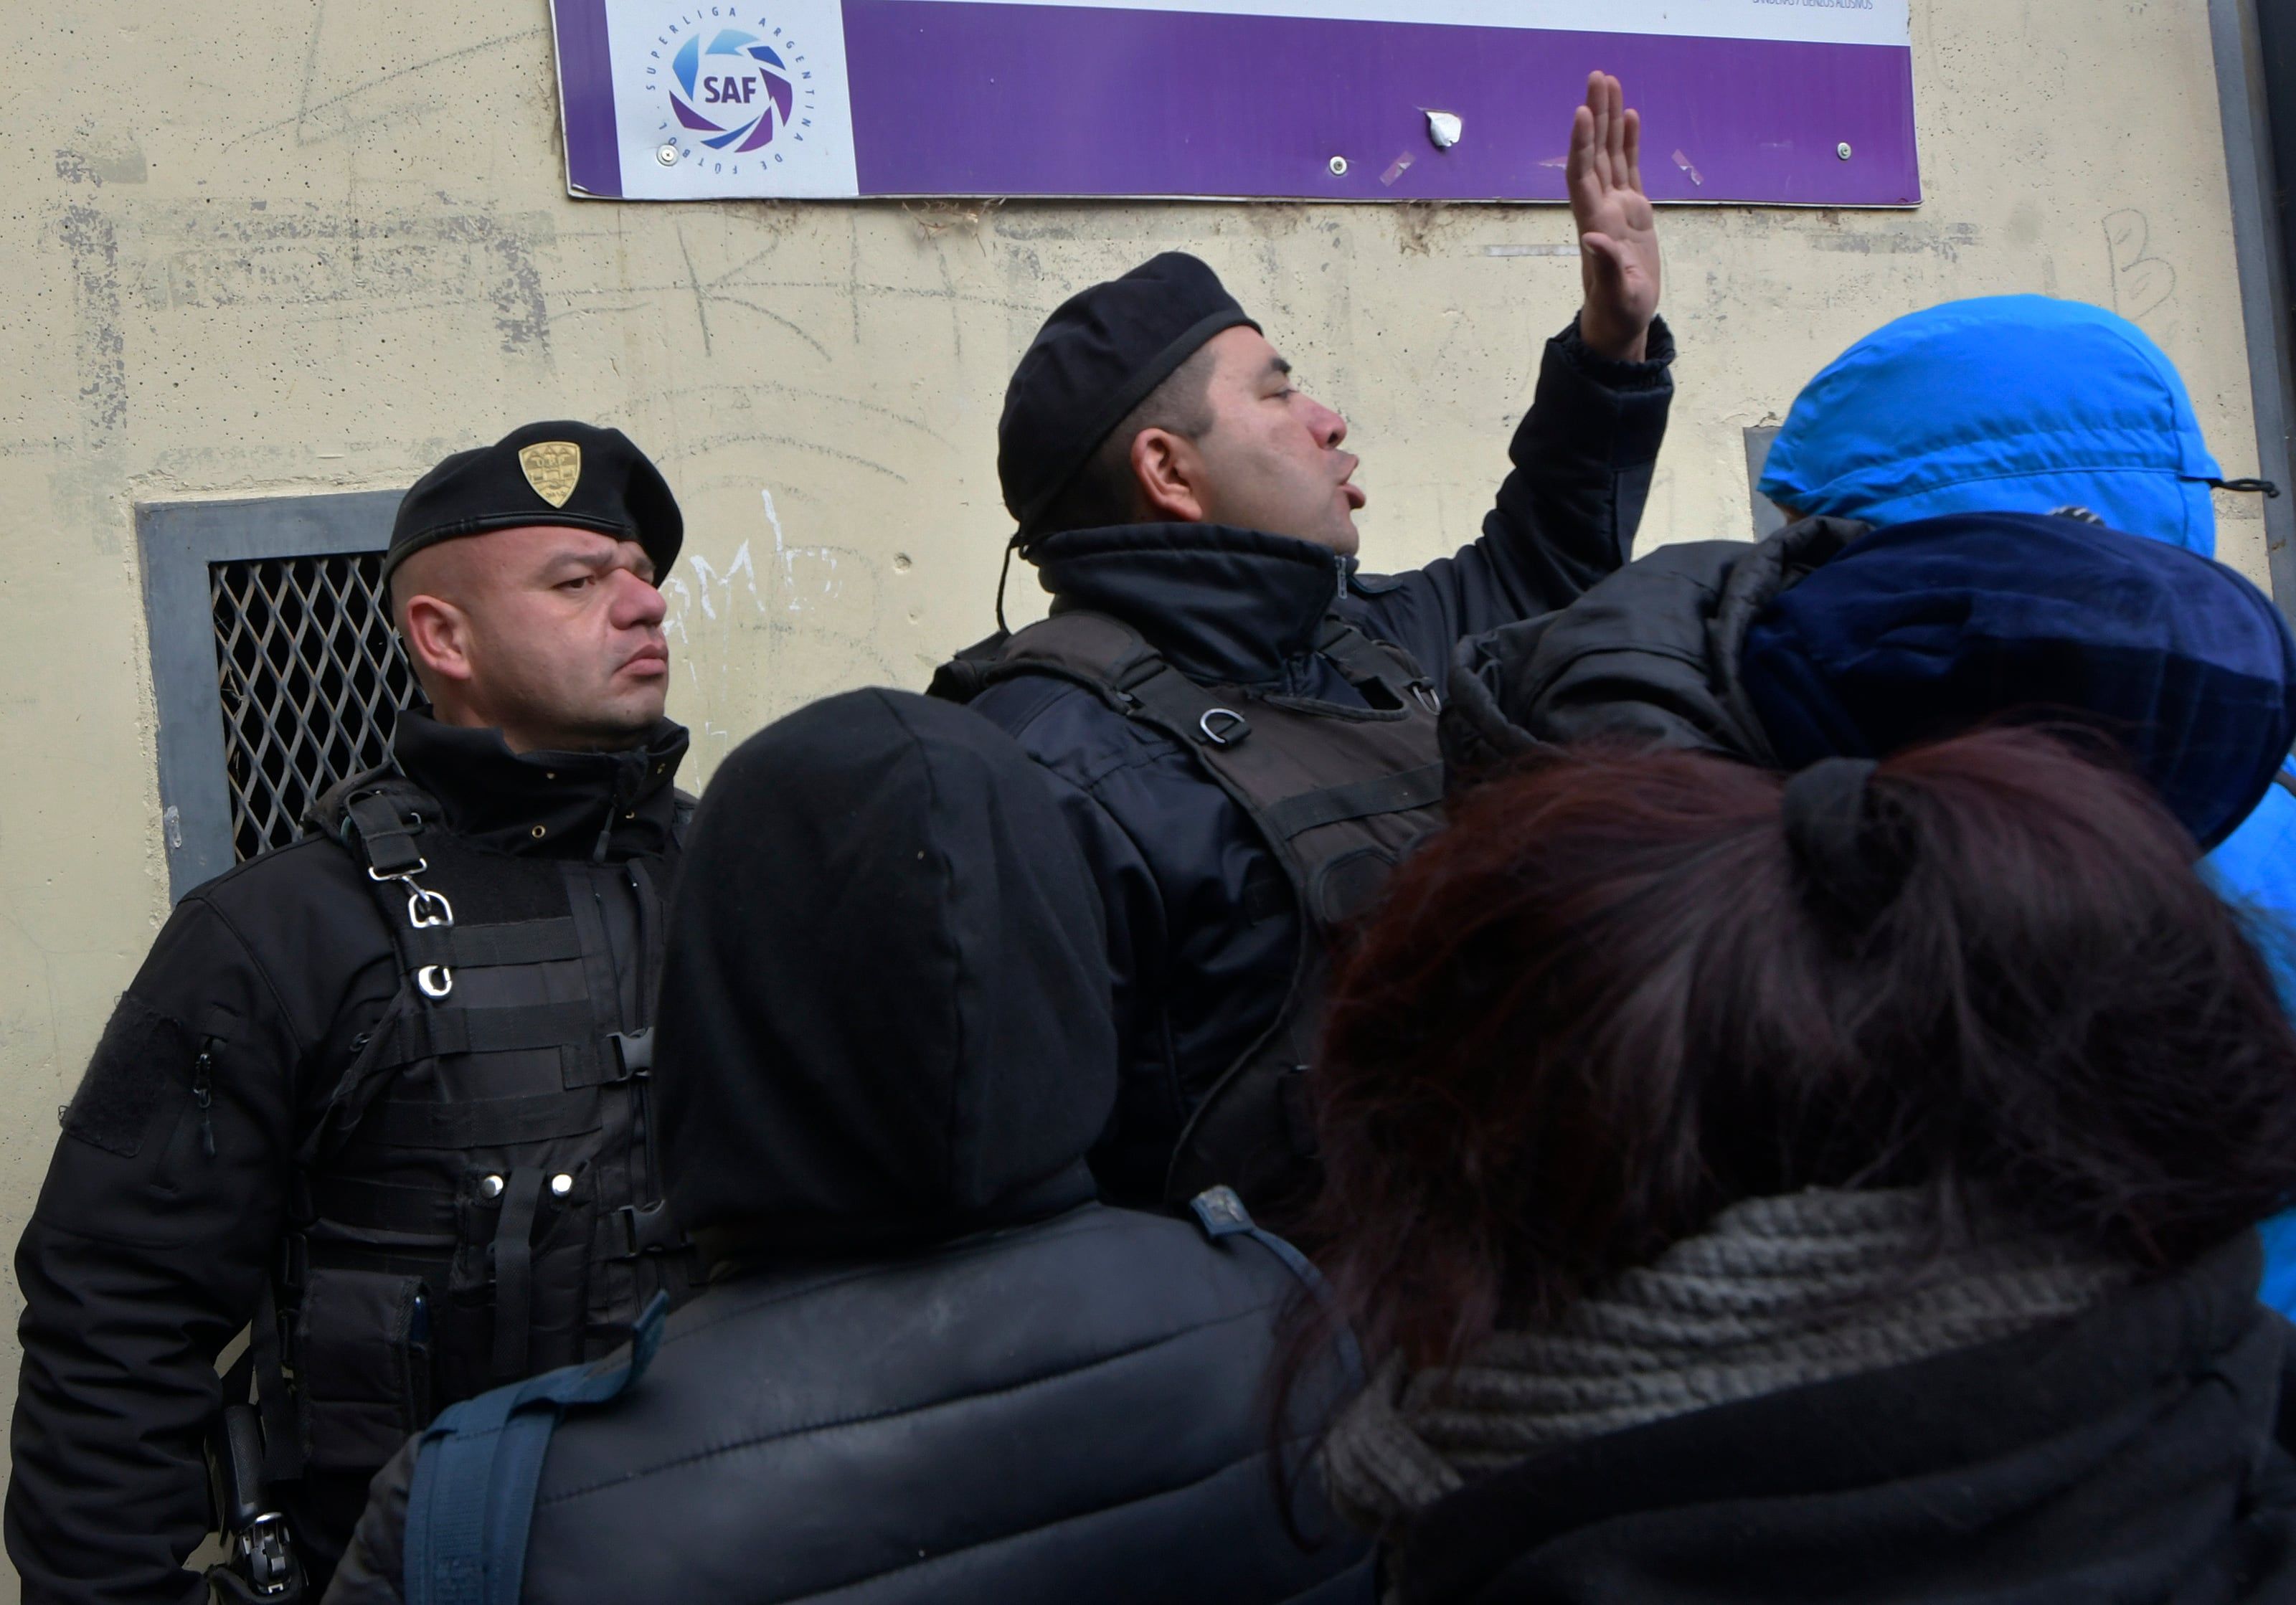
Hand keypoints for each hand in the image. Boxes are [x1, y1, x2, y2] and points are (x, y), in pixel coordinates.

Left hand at [1568, 72, 1660, 361]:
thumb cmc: (1618, 312)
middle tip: (1597, 76)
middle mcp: (1602, 207)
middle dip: (1596, 115)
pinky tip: (1631, 116)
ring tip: (1610, 83)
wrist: (1621, 321)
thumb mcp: (1618, 294)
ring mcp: (1616, 207)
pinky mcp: (1633, 211)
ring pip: (1611, 154)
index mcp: (1595, 223)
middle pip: (1595, 153)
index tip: (1581, 111)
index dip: (1581, 143)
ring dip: (1610, 119)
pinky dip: (1629, 142)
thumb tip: (1594, 237)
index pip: (1583, 174)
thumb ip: (1607, 265)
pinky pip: (1629, 168)